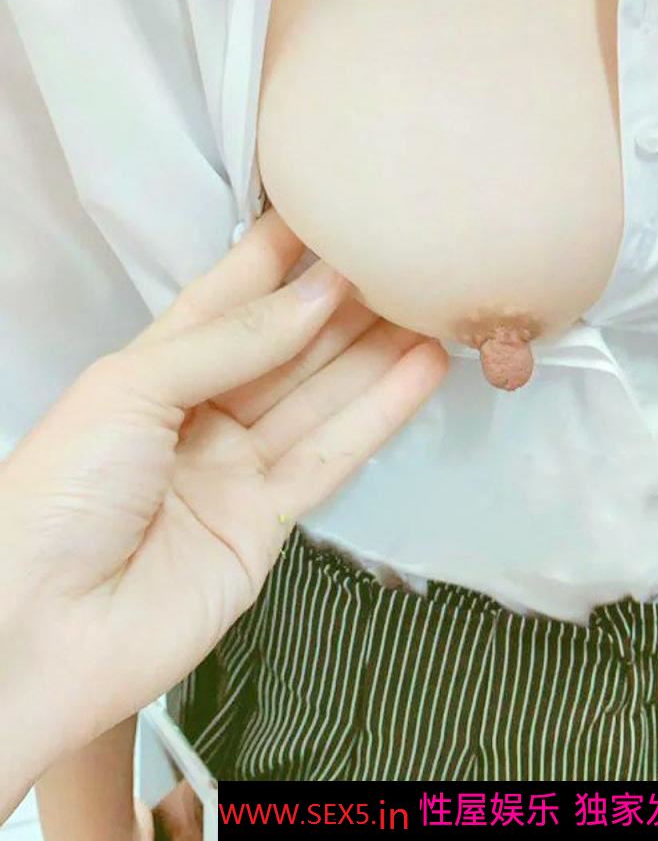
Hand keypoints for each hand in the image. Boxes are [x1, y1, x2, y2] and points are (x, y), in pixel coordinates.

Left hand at [0, 208, 447, 804]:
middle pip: (286, 345)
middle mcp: (200, 412)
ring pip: (320, 395)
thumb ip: (230, 341)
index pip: (228, 297)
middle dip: (343, 300)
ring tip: (435, 303)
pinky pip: (332, 457)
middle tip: (406, 253)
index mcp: (151, 368)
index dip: (279, 255)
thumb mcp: (131, 388)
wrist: (39, 633)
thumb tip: (317, 293)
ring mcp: (236, 468)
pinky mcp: (267, 524)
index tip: (334, 208)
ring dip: (376, 350)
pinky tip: (423, 370)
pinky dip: (380, 413)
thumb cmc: (60, 494)